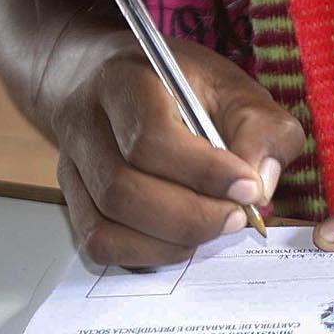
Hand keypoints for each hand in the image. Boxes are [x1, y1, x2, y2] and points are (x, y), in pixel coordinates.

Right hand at [51, 37, 306, 265]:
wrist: (111, 78)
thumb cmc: (180, 85)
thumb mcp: (233, 87)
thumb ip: (262, 129)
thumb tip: (260, 185)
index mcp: (125, 82)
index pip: (151, 138)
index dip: (205, 172)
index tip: (249, 188)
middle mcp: (84, 124)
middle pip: (122, 189)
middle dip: (191, 216)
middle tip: (236, 217)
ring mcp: (71, 166)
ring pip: (106, 224)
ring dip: (172, 240)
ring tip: (213, 225)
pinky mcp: (73, 200)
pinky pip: (100, 244)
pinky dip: (147, 254)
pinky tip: (182, 239)